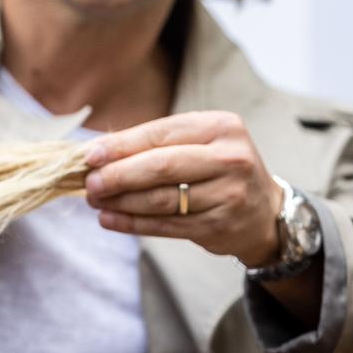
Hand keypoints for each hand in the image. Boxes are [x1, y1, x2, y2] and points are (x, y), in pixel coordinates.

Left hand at [83, 111, 284, 266]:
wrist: (263, 212)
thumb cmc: (217, 168)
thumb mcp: (197, 143)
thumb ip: (153, 143)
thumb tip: (96, 151)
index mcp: (220, 126)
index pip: (161, 134)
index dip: (122, 145)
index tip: (90, 155)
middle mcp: (230, 158)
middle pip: (161, 166)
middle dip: (119, 175)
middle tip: (89, 182)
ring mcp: (228, 194)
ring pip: (161, 199)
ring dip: (121, 201)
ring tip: (94, 200)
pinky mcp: (220, 225)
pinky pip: (166, 225)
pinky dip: (133, 223)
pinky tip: (109, 219)